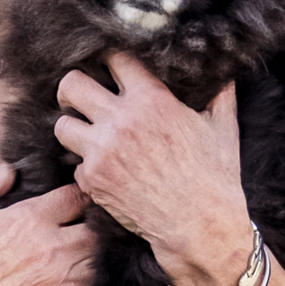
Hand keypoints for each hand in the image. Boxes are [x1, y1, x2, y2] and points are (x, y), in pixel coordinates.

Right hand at [0, 166, 94, 285]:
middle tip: (80, 224)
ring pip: (98, 261)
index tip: (73, 196)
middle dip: (92, 224)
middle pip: (96, 229)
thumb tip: (9, 172)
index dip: (78, 193)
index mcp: (28, 220)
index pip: (77, 196)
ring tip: (77, 252)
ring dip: (91, 255)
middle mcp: (50, 251)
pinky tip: (72, 281)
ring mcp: (57, 284)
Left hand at [50, 56, 255, 285]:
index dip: (109, 59)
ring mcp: (102, 152)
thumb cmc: (216, 176)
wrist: (201, 227)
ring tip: (88, 134)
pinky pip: (74, 164)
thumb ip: (218, 91)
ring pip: (61, 125)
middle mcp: (120, 122)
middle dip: (73, 89)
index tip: (110, 68)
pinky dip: (87, 166)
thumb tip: (222, 68)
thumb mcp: (223, 126)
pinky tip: (106, 170)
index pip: (112, 57)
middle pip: (70, 84)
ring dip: (73, 128)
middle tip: (82, 98)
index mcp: (152, 100)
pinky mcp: (93, 181)